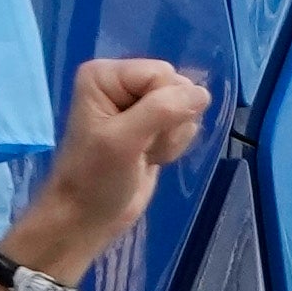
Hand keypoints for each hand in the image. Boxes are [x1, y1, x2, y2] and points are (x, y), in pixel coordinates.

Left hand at [22, 55, 210, 255]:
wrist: (88, 217)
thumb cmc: (96, 178)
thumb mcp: (124, 141)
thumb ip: (162, 111)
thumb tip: (203, 94)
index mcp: (105, 74)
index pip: (162, 73)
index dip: (165, 106)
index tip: (141, 136)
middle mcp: (121, 83)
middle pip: (177, 88)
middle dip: (170, 123)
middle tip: (142, 147)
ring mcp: (137, 104)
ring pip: (185, 108)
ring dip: (171, 138)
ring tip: (144, 154)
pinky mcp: (151, 125)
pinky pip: (183, 125)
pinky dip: (172, 146)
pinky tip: (151, 158)